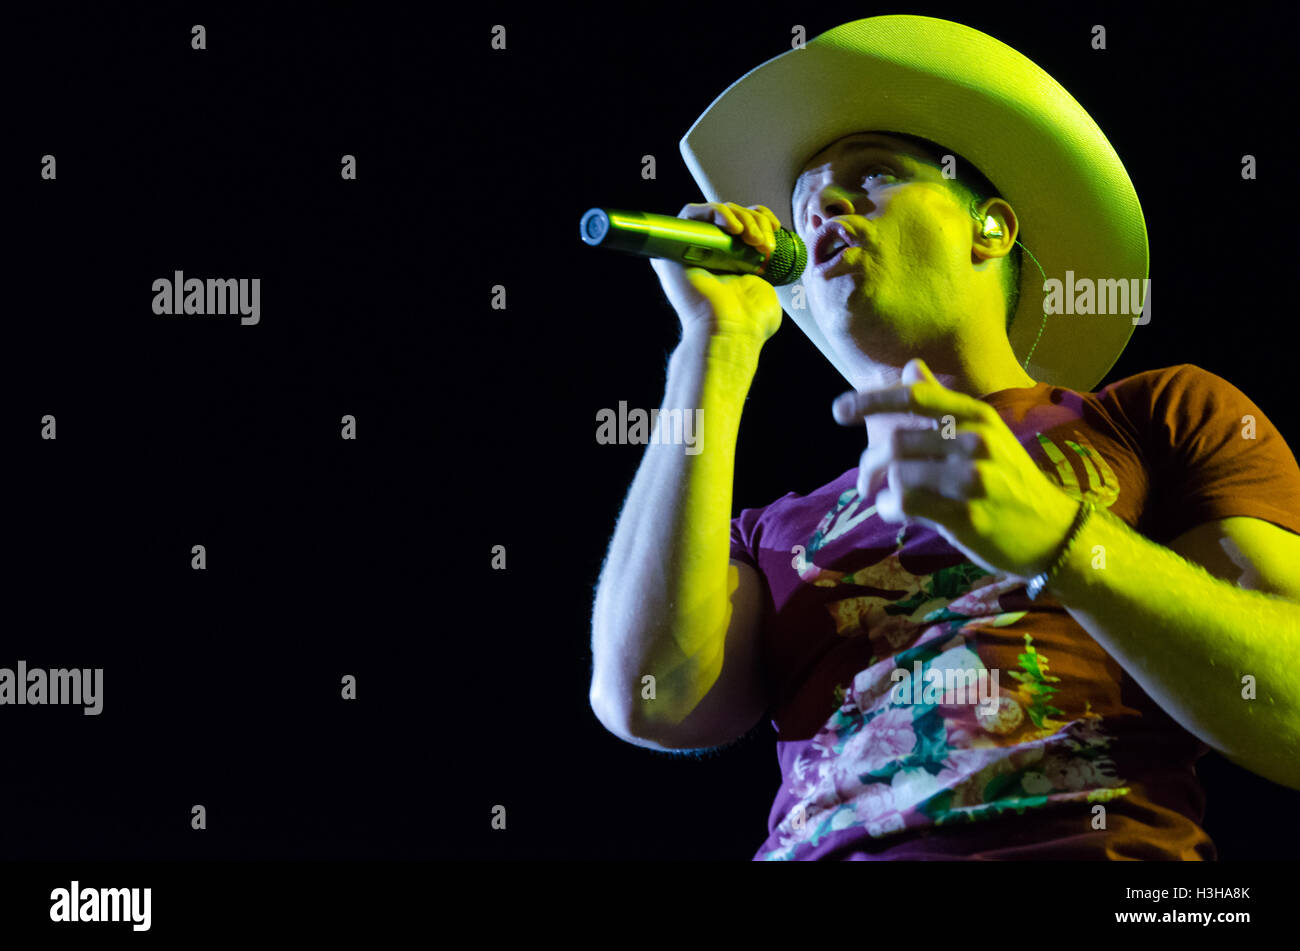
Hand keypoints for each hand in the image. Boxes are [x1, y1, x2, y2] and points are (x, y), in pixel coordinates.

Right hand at [649, 201, 782, 346]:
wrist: (731, 331)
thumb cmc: (750, 321)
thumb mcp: (766, 288)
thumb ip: (764, 270)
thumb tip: (775, 258)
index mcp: (728, 262)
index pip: (741, 223)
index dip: (759, 217)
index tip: (776, 227)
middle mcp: (706, 255)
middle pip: (731, 215)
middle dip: (754, 220)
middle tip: (765, 243)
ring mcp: (688, 250)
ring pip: (714, 212)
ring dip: (740, 217)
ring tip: (753, 240)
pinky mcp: (673, 247)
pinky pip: (690, 213)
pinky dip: (715, 213)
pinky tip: (734, 229)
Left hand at [831, 358, 1080, 578]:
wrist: (1052, 532)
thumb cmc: (1009, 480)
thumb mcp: (984, 433)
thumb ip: (944, 402)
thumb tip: (913, 365)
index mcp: (977, 416)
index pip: (915, 397)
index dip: (871, 400)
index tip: (838, 410)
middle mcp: (977, 442)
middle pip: (896, 442)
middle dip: (869, 463)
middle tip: (865, 480)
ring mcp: (974, 480)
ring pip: (898, 475)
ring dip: (879, 491)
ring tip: (884, 499)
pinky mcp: (967, 516)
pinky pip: (907, 505)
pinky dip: (890, 509)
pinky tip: (895, 512)